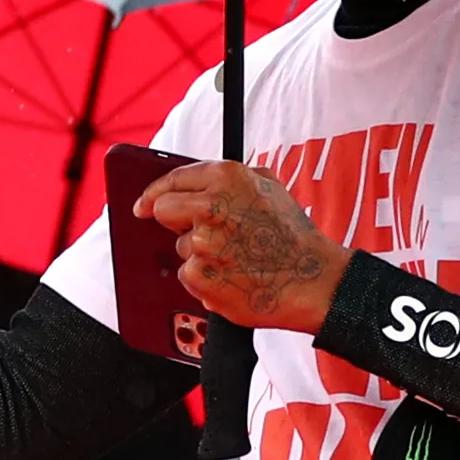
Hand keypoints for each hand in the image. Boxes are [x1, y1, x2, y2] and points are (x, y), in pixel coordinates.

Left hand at [135, 160, 349, 333]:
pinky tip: (233, 278)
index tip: (143, 205)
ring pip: (180, 246)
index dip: (153, 193)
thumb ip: (229, 179)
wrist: (316, 281)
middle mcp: (210, 206)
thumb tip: (193, 182)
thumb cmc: (293, 236)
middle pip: (162, 210)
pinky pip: (188, 275)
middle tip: (205, 233)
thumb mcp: (269, 187)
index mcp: (226, 178)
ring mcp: (203, 243)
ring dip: (201, 254)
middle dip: (177, 222)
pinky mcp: (201, 276)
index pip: (171, 180)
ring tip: (237, 258)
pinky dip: (206, 279)